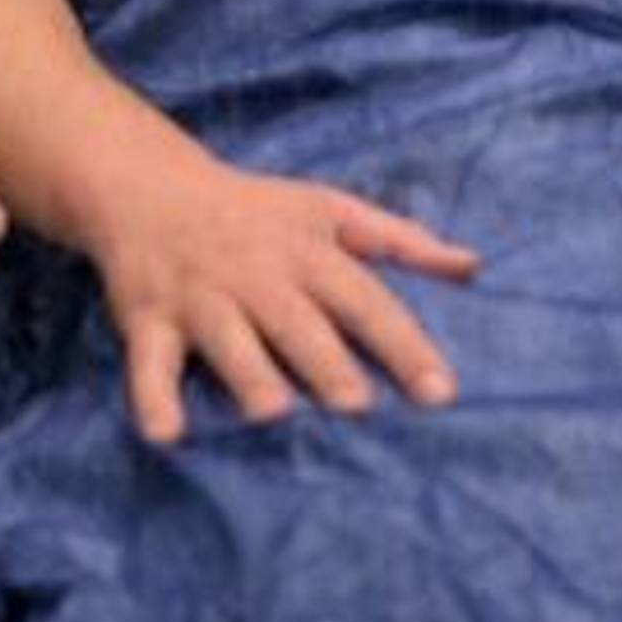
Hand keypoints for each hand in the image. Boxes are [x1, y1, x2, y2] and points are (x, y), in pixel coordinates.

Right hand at [82, 159, 481, 444]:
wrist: (151, 187)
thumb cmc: (257, 211)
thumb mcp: (332, 210)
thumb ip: (402, 241)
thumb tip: (473, 266)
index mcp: (308, 252)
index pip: (366, 301)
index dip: (404, 346)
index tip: (441, 392)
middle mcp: (257, 277)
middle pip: (298, 324)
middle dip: (326, 364)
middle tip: (359, 407)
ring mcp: (201, 299)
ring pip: (229, 342)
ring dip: (250, 376)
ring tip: (274, 414)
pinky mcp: (148, 320)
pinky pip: (149, 363)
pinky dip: (152, 397)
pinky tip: (166, 434)